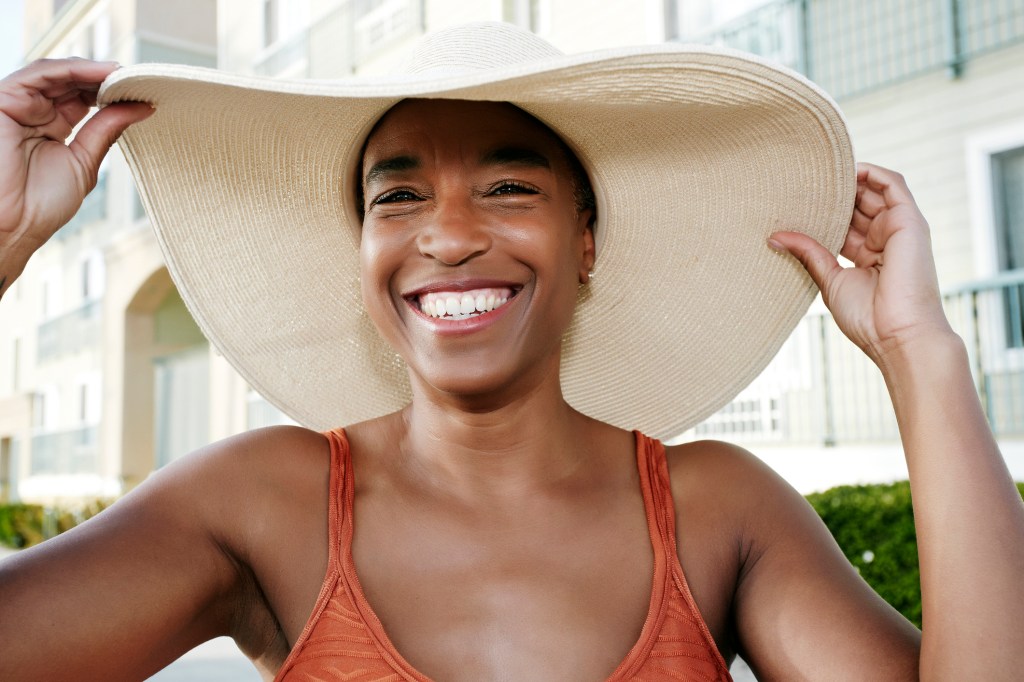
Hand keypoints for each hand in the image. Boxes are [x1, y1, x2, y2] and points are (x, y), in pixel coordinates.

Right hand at [0, 58, 151, 295]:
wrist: (14, 226)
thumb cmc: (41, 205)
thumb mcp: (84, 161)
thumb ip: (106, 130)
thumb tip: (139, 108)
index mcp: (53, 126)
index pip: (83, 97)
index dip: (110, 92)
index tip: (141, 91)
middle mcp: (35, 112)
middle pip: (72, 82)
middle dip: (104, 78)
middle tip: (137, 79)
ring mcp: (19, 104)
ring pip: (57, 73)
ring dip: (92, 70)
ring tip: (122, 74)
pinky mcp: (5, 100)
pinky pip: (40, 74)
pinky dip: (71, 69)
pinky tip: (100, 73)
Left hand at [769, 162, 953, 365]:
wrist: (897, 335)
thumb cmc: (867, 318)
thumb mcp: (830, 279)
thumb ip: (808, 253)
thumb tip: (775, 237)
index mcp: (869, 255)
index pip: (845, 222)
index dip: (823, 211)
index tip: (794, 203)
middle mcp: (886, 238)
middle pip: (858, 203)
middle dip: (833, 193)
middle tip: (801, 185)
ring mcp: (899, 228)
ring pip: (874, 190)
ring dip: (849, 180)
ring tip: (819, 175)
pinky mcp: (910, 221)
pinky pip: (893, 183)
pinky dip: (871, 172)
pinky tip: (847, 169)